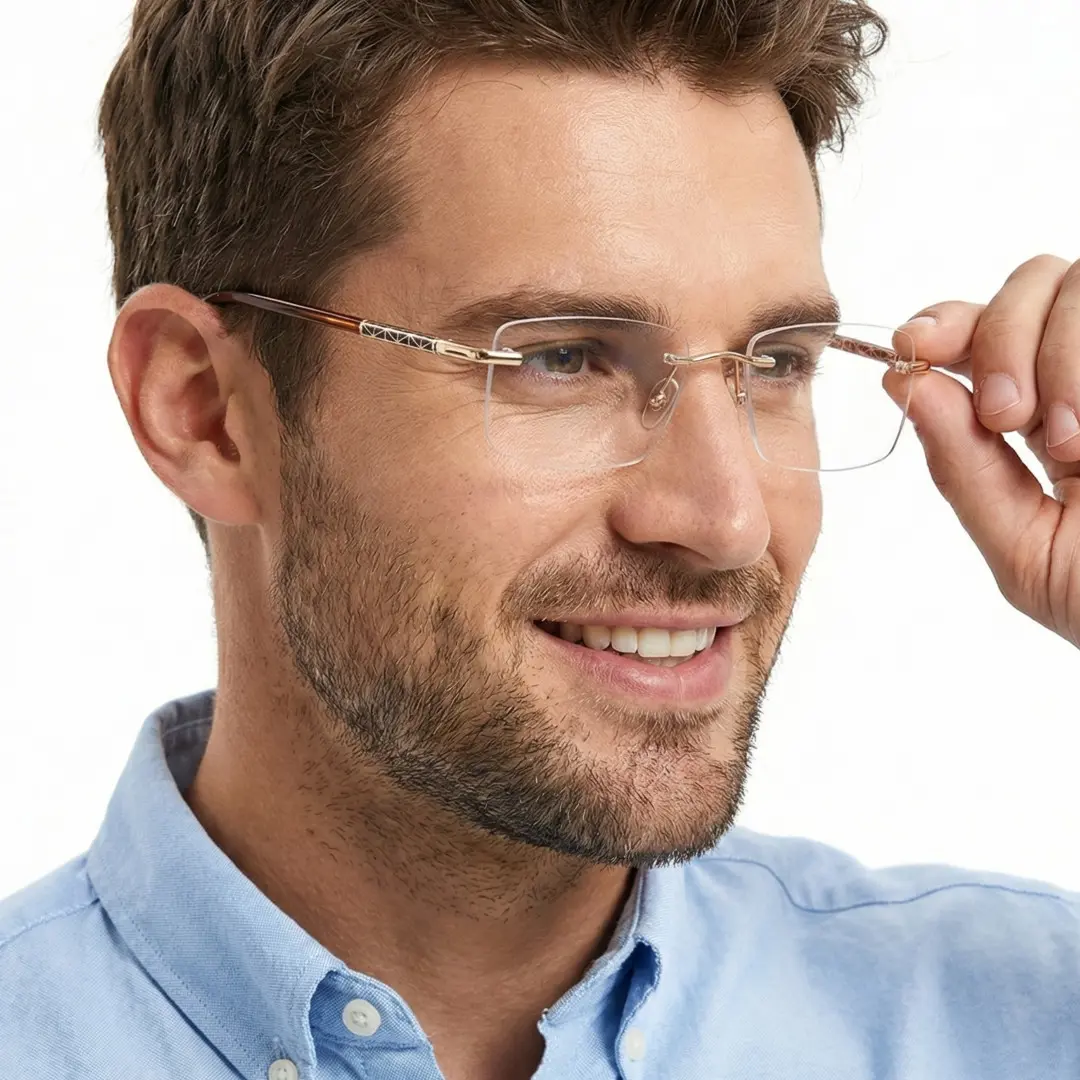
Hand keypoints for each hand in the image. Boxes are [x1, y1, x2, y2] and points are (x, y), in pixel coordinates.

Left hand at [884, 255, 1079, 648]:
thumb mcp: (1024, 550)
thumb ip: (963, 470)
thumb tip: (905, 384)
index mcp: (1045, 418)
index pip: (982, 332)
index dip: (943, 323)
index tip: (914, 346)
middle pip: (1031, 285)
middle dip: (998, 339)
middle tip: (1005, 416)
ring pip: (1079, 283)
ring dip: (1059, 356)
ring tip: (1072, 444)